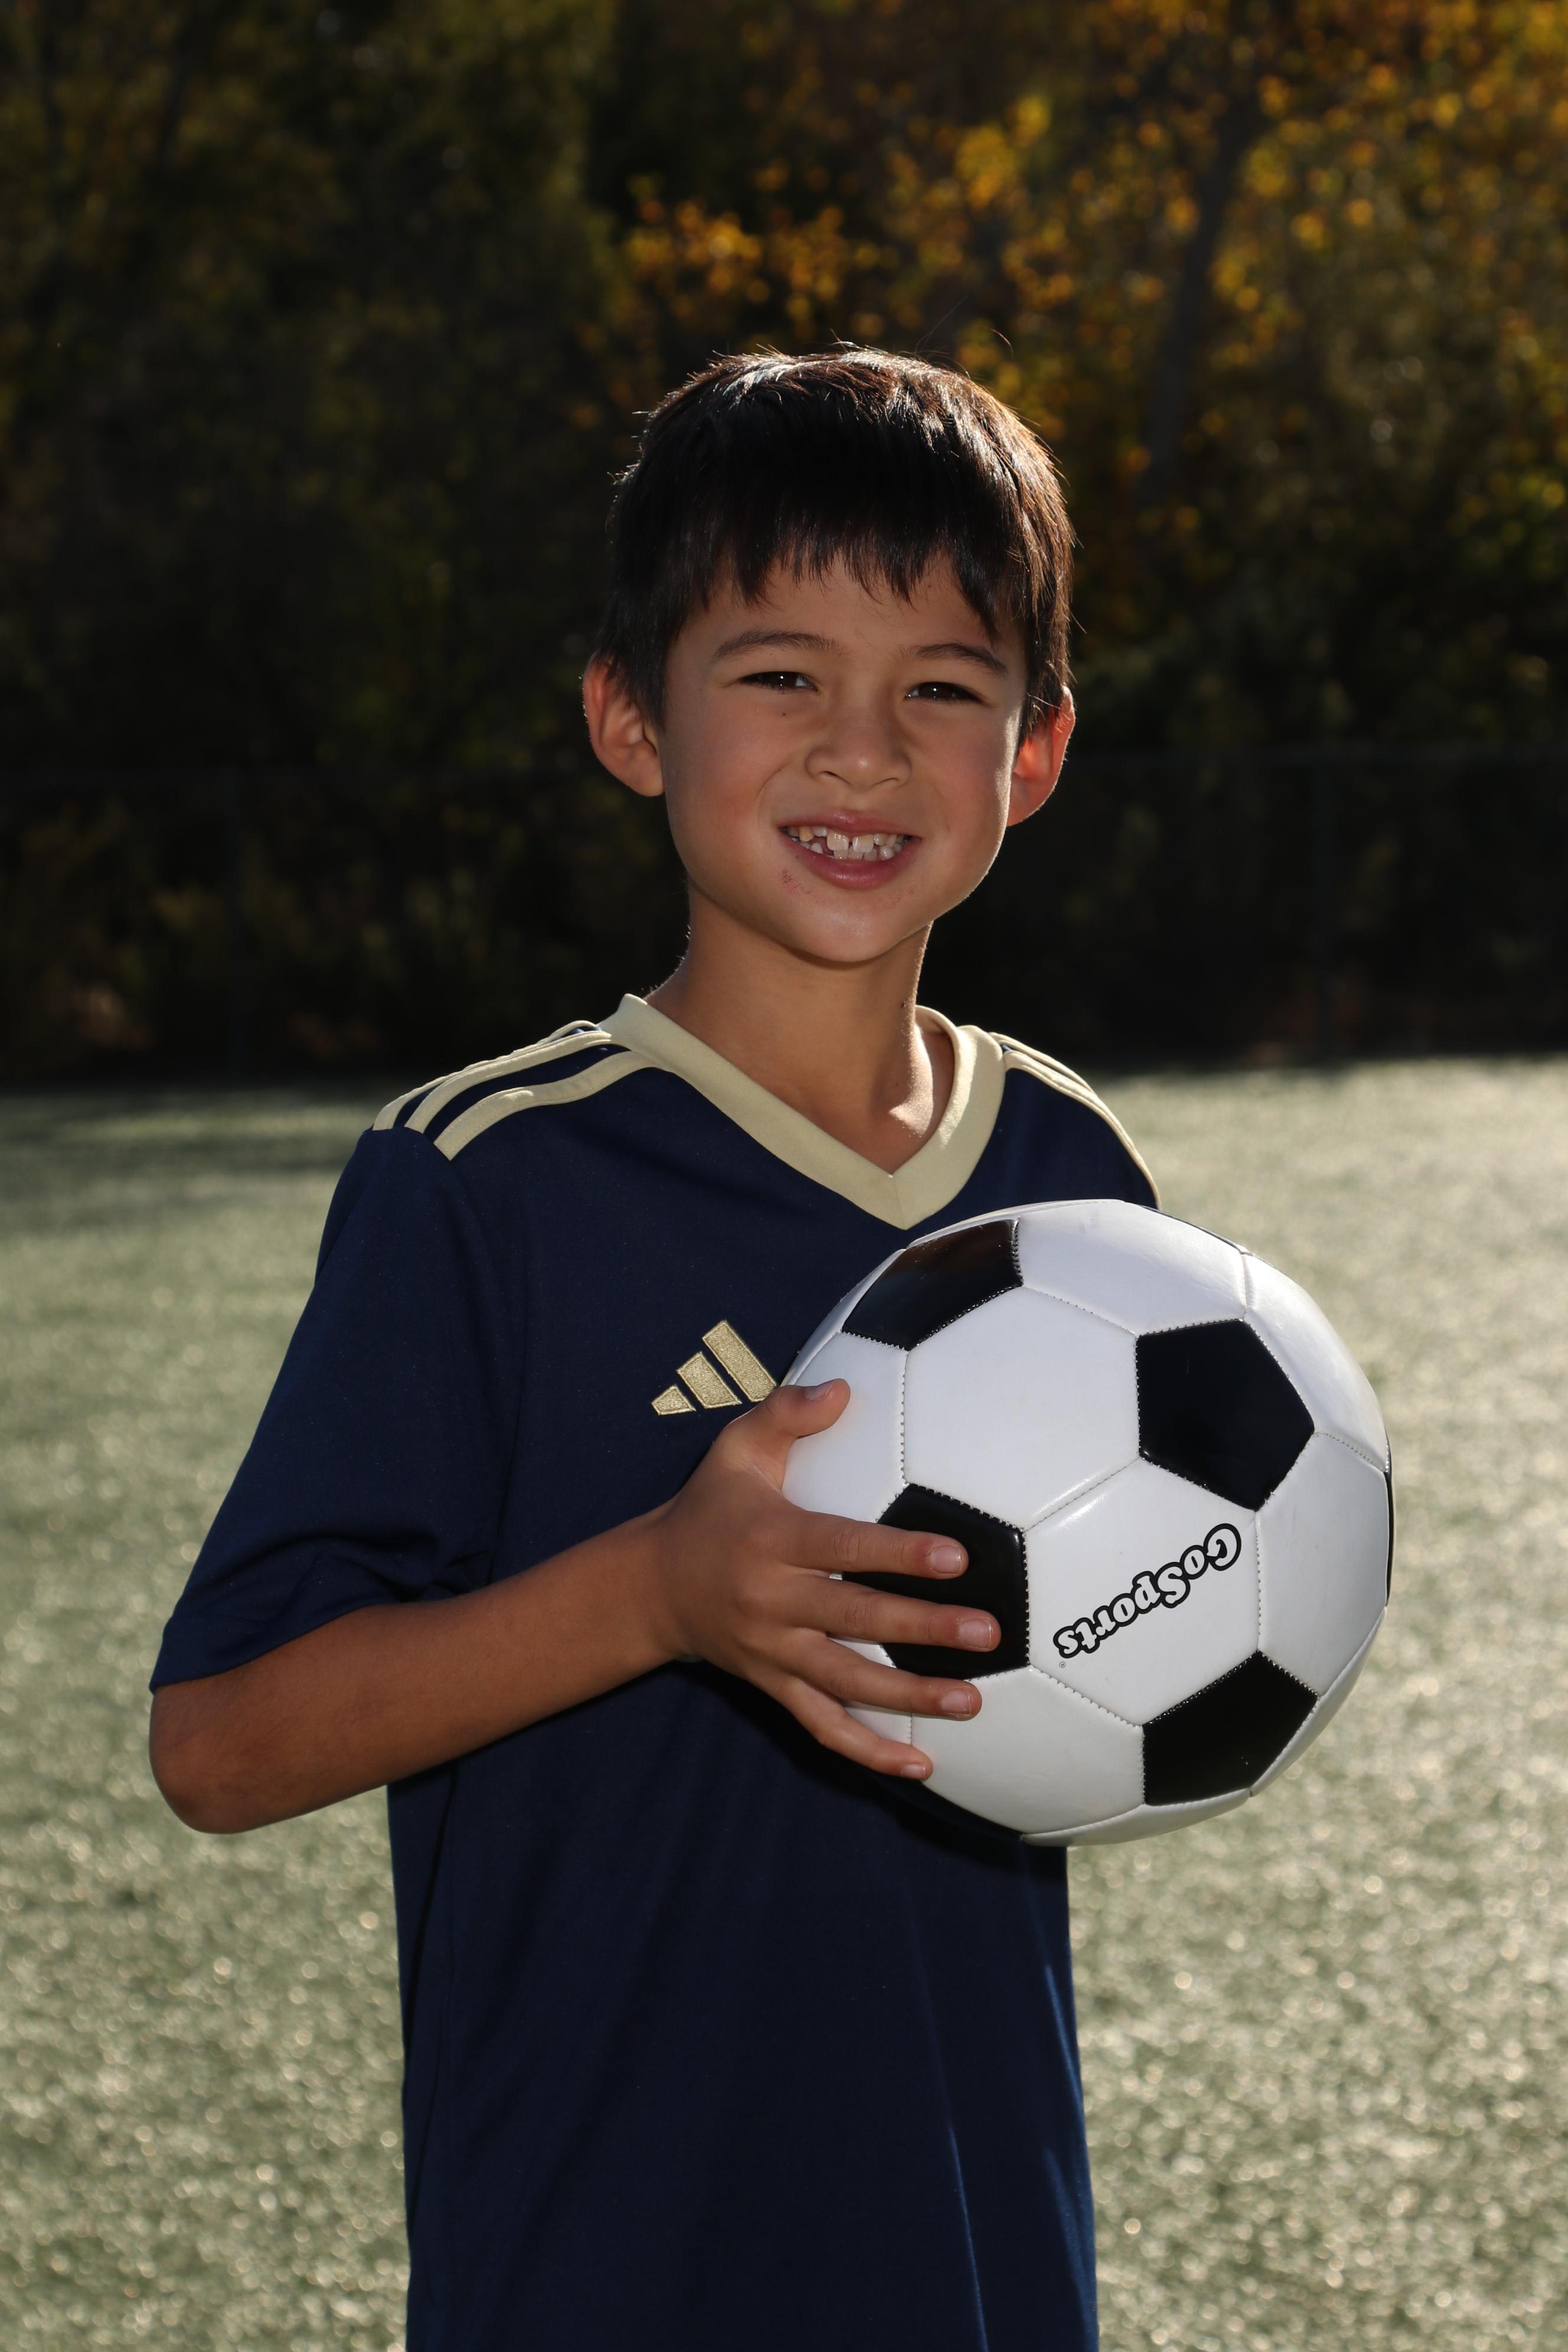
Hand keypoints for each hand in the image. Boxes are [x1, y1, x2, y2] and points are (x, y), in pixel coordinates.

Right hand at [643, 1379, 997, 1777]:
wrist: (652, 1585)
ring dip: (910, 1698)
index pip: (842, 1547)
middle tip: (988, 1631)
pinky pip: (822, 1726)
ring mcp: (772, 1652)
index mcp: (771, 1540)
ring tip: (973, 1699)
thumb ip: (786, 1412)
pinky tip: (921, 1765)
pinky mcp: (772, 1686)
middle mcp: (772, 1601)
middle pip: (854, 1621)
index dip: (897, 1554)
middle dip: (923, 1629)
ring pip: (846, 1684)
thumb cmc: (710, 1507)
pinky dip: (868, 1751)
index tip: (955, 1558)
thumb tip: (842, 1387)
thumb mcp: (736, 1449)